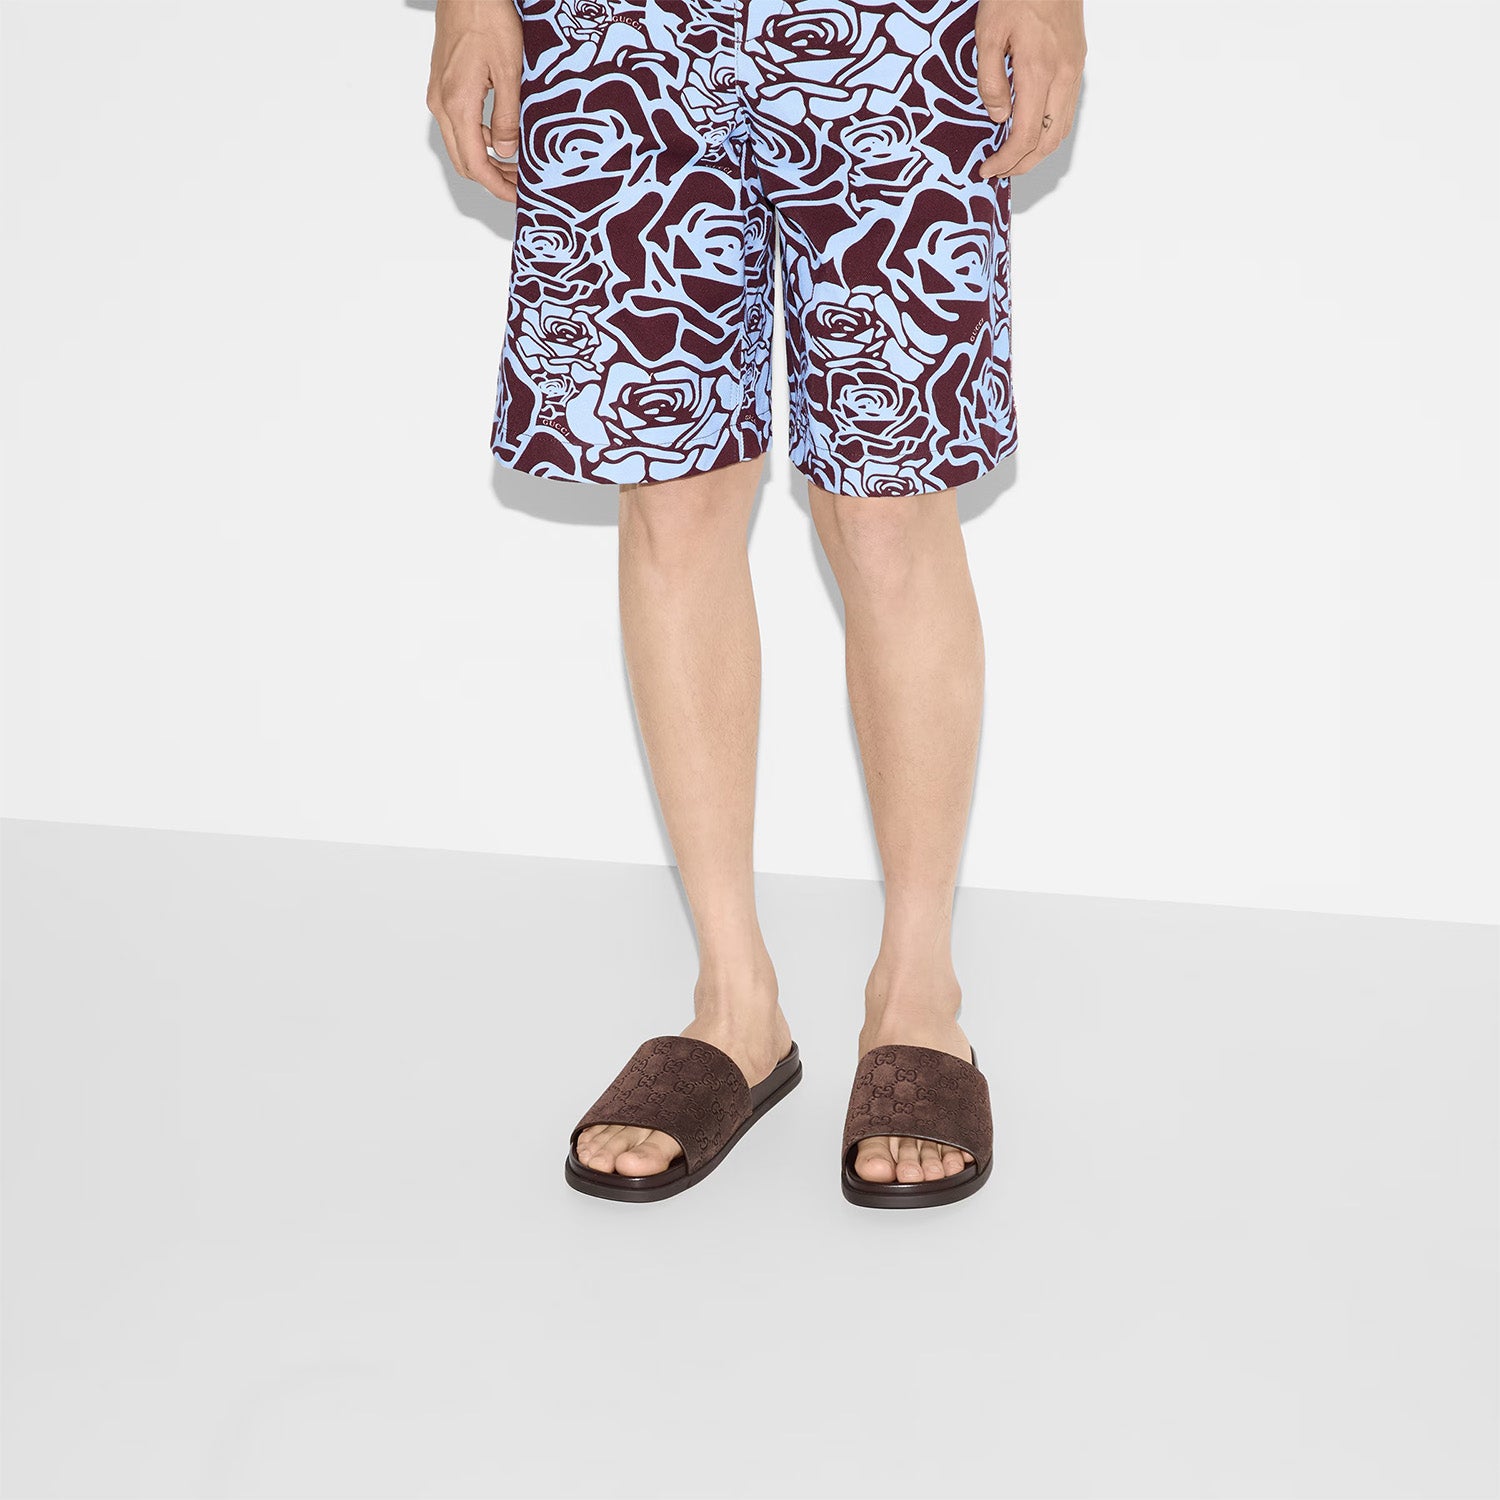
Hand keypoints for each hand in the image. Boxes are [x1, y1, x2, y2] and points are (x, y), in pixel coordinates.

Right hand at [428, 0, 522, 201]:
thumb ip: (508, 117)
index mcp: (458, 104)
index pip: (476, 164)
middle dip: (493, 179)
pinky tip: (501, 137)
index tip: (518, 196)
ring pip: (460, 146)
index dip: (497, 186)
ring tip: (516, 163)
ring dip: (487, 160)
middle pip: (464, 161)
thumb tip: (508, 152)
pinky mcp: (442, 87)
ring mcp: (439, 95)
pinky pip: (458, 127)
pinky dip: (479, 141)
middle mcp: (441, 104)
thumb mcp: (510, 71)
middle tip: (520, 184)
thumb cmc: (487, 18)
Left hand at [977, 0, 1085, 178]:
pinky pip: (1067, 110)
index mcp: (1038, 71)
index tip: (987, 169)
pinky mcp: (1077, 62)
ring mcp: (1074, 70)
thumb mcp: (988, 33)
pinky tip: (1032, 131)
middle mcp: (1063, 75)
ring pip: (1062, 128)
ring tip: (1014, 158)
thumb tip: (999, 117)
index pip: (1025, 135)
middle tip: (999, 171)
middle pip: (1048, 140)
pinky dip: (1050, 130)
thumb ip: (991, 80)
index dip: (1005, 160)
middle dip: (1022, 164)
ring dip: (1038, 151)